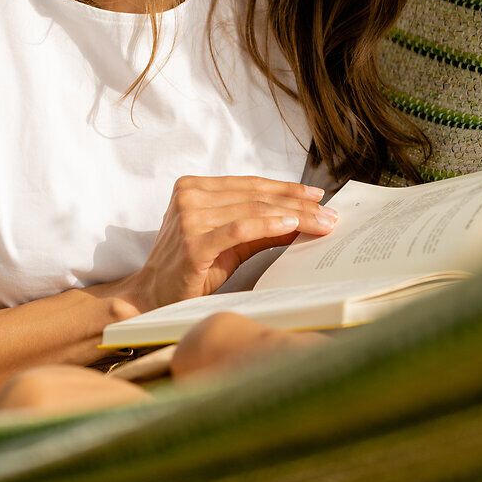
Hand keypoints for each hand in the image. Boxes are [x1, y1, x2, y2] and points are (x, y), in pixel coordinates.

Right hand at [115, 175, 337, 310]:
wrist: (151, 296)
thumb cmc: (191, 268)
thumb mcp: (226, 241)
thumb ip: (257, 226)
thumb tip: (300, 218)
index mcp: (193, 187)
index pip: (249, 185)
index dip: (285, 188)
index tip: (316, 196)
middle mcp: (189, 196)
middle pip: (255, 197)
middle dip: (297, 204)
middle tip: (329, 214)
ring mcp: (189, 218)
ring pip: (252, 211)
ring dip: (293, 216)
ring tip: (321, 224)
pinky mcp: (193, 243)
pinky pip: (239, 229)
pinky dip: (267, 225)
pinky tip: (291, 224)